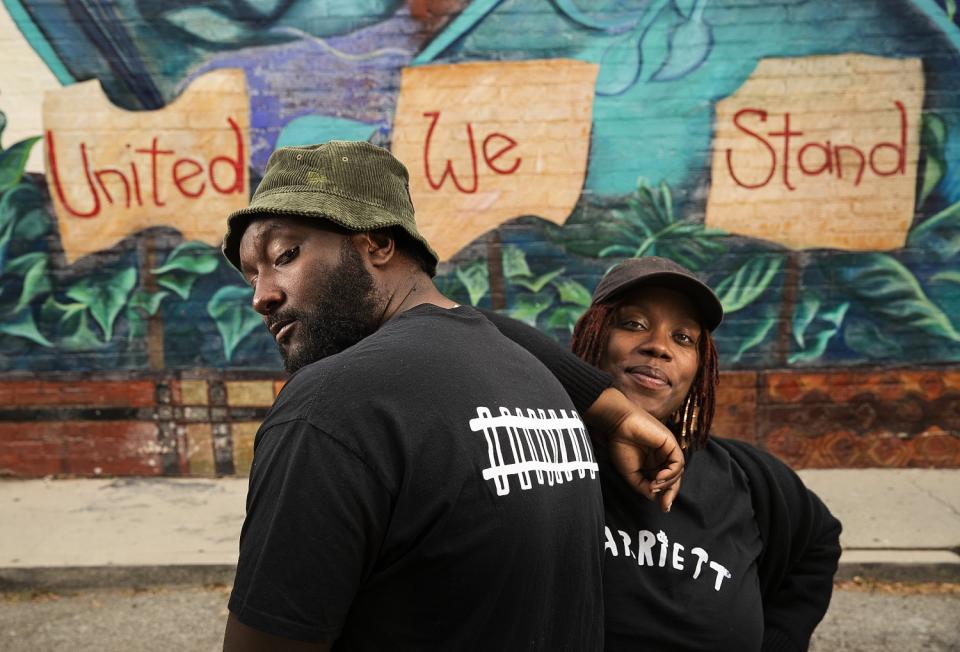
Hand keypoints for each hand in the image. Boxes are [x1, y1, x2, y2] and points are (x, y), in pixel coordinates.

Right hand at [584, 387, 683, 511]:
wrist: (618, 425)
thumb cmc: (621, 445)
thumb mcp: (630, 473)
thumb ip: (643, 486)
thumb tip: (655, 498)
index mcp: (653, 463)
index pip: (665, 482)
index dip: (666, 495)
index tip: (663, 508)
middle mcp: (662, 457)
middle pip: (674, 479)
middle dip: (671, 493)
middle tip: (665, 505)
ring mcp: (667, 450)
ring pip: (677, 473)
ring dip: (668, 483)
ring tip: (654, 486)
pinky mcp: (671, 444)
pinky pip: (677, 463)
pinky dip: (671, 473)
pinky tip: (659, 477)